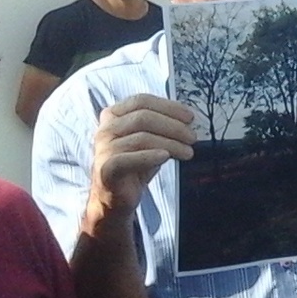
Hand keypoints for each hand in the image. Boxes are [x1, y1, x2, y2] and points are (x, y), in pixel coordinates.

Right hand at [89, 95, 195, 217]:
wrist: (116, 196)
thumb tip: (188, 119)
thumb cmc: (135, 165)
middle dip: (174, 126)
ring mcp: (104, 148)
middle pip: (143, 117)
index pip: (142, 101)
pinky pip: (129, 158)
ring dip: (171, 143)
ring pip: (142, 137)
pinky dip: (151, 156)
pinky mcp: (106, 167)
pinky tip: (166, 157)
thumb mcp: (150, 140)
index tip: (190, 117)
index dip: (169, 107)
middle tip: (192, 137)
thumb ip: (162, 126)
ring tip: (187, 152)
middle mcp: (105, 128)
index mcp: (114, 115)